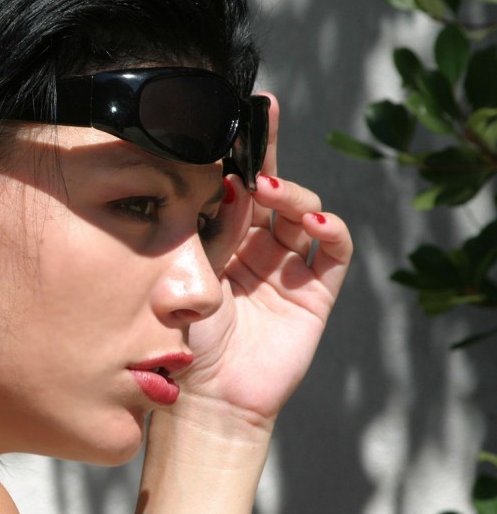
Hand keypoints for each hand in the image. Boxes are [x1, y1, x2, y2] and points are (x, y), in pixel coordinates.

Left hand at [173, 93, 352, 429]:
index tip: (227, 115)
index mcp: (218, 240)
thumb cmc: (180, 339)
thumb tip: (221, 176)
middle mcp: (254, 247)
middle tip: (264, 114)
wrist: (204, 399)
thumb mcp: (185, 271)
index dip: (235, 152)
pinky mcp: (315, 292)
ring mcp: (287, 268)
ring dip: (290, 194)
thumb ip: (207, 226)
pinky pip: (333, 250)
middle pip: (270, 188)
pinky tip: (313, 221)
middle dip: (267, 150)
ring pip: (302, 211)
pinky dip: (330, 229)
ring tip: (270, 190)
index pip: (233, 186)